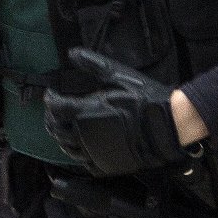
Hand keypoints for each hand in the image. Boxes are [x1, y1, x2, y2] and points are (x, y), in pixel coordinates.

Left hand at [41, 49, 194, 175]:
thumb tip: (71, 53)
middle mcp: (85, 135)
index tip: (52, 94)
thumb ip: (93, 64)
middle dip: (51, 119)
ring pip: (67, 148)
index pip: (55, 107)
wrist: (167, 127)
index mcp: (85, 112)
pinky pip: (86, 164)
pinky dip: (81, 155)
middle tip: (54, 112)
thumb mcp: (118, 75)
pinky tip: (84, 148)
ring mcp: (95, 152)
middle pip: (56, 130)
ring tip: (66, 130)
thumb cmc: (144, 99)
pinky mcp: (107, 165)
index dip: (50, 99)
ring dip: (62, 138)